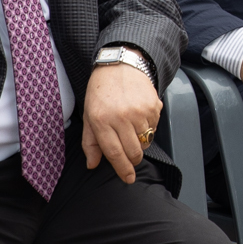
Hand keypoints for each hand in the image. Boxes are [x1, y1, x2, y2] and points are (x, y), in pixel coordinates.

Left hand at [81, 57, 159, 182]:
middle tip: (130, 157)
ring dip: (140, 142)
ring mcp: (140, 111)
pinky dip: (148, 128)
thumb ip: (91, 142)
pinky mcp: (154, 106)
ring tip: (131, 128)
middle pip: (134, 152)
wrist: (120, 65)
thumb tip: (93, 164)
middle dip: (133, 160)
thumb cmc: (101, 91)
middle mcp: (121, 117)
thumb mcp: (89, 115)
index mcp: (101, 120)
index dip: (122, 169)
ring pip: (146, 141)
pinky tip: (139, 116)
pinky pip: (154, 128)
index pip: (114, 153)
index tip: (128, 178)